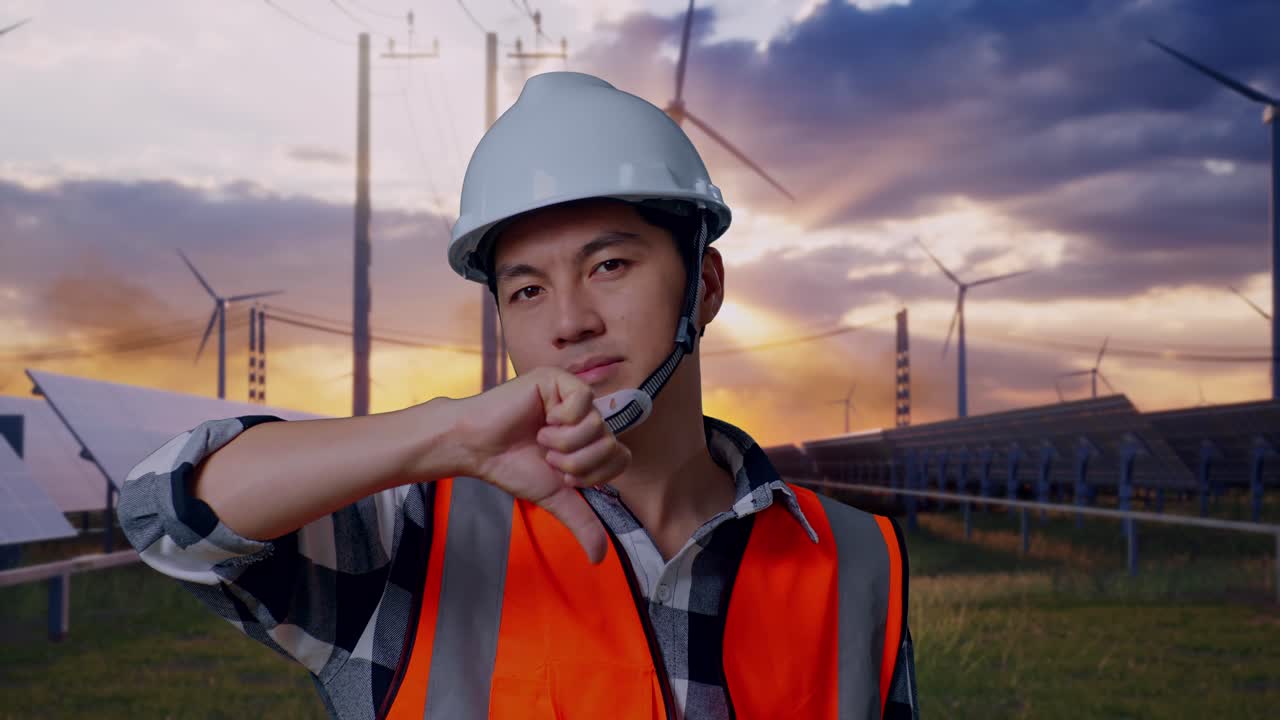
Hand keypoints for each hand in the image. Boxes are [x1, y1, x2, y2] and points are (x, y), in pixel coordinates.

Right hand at [450, 366, 630, 563]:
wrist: (479, 449)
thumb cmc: (513, 467)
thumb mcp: (555, 497)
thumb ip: (582, 522)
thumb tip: (599, 558)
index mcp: (590, 440)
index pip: (621, 457)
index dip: (594, 473)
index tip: (563, 475)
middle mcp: (587, 417)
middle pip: (610, 443)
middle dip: (576, 462)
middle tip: (548, 457)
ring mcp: (574, 397)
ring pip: (597, 425)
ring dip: (564, 443)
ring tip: (540, 439)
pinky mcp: (559, 380)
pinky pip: (583, 401)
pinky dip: (560, 420)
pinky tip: (541, 420)